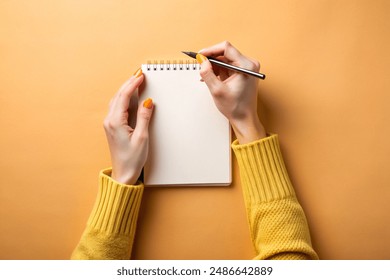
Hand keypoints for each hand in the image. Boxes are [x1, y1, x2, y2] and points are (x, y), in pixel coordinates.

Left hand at [103, 69, 153, 184]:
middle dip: (128, 83)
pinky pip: (116, 107)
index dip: (133, 84)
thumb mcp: (142, 137)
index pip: (124, 96)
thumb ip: (144, 117)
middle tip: (139, 74)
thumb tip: (147, 102)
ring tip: (135, 81)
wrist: (123, 173)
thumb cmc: (132, 158)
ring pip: (116, 100)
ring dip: (125, 90)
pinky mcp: (112, 127)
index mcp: (115, 121)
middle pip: (118, 96)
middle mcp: (110, 120)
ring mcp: (109, 124)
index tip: (141, 76)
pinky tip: (129, 97)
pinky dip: (123, 98)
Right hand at [198, 41, 265, 143]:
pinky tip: (211, 78)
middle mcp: (249, 64)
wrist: (244, 118)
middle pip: (225, 53)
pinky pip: (228, 65)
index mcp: (246, 66)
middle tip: (201, 66)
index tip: (200, 55)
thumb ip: (207, 74)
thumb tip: (202, 61)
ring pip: (225, 59)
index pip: (226, 48)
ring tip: (206, 76)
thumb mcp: (217, 90)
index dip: (210, 50)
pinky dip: (218, 70)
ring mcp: (247, 68)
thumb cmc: (236, 107)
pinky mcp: (243, 72)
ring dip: (214, 66)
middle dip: (212, 59)